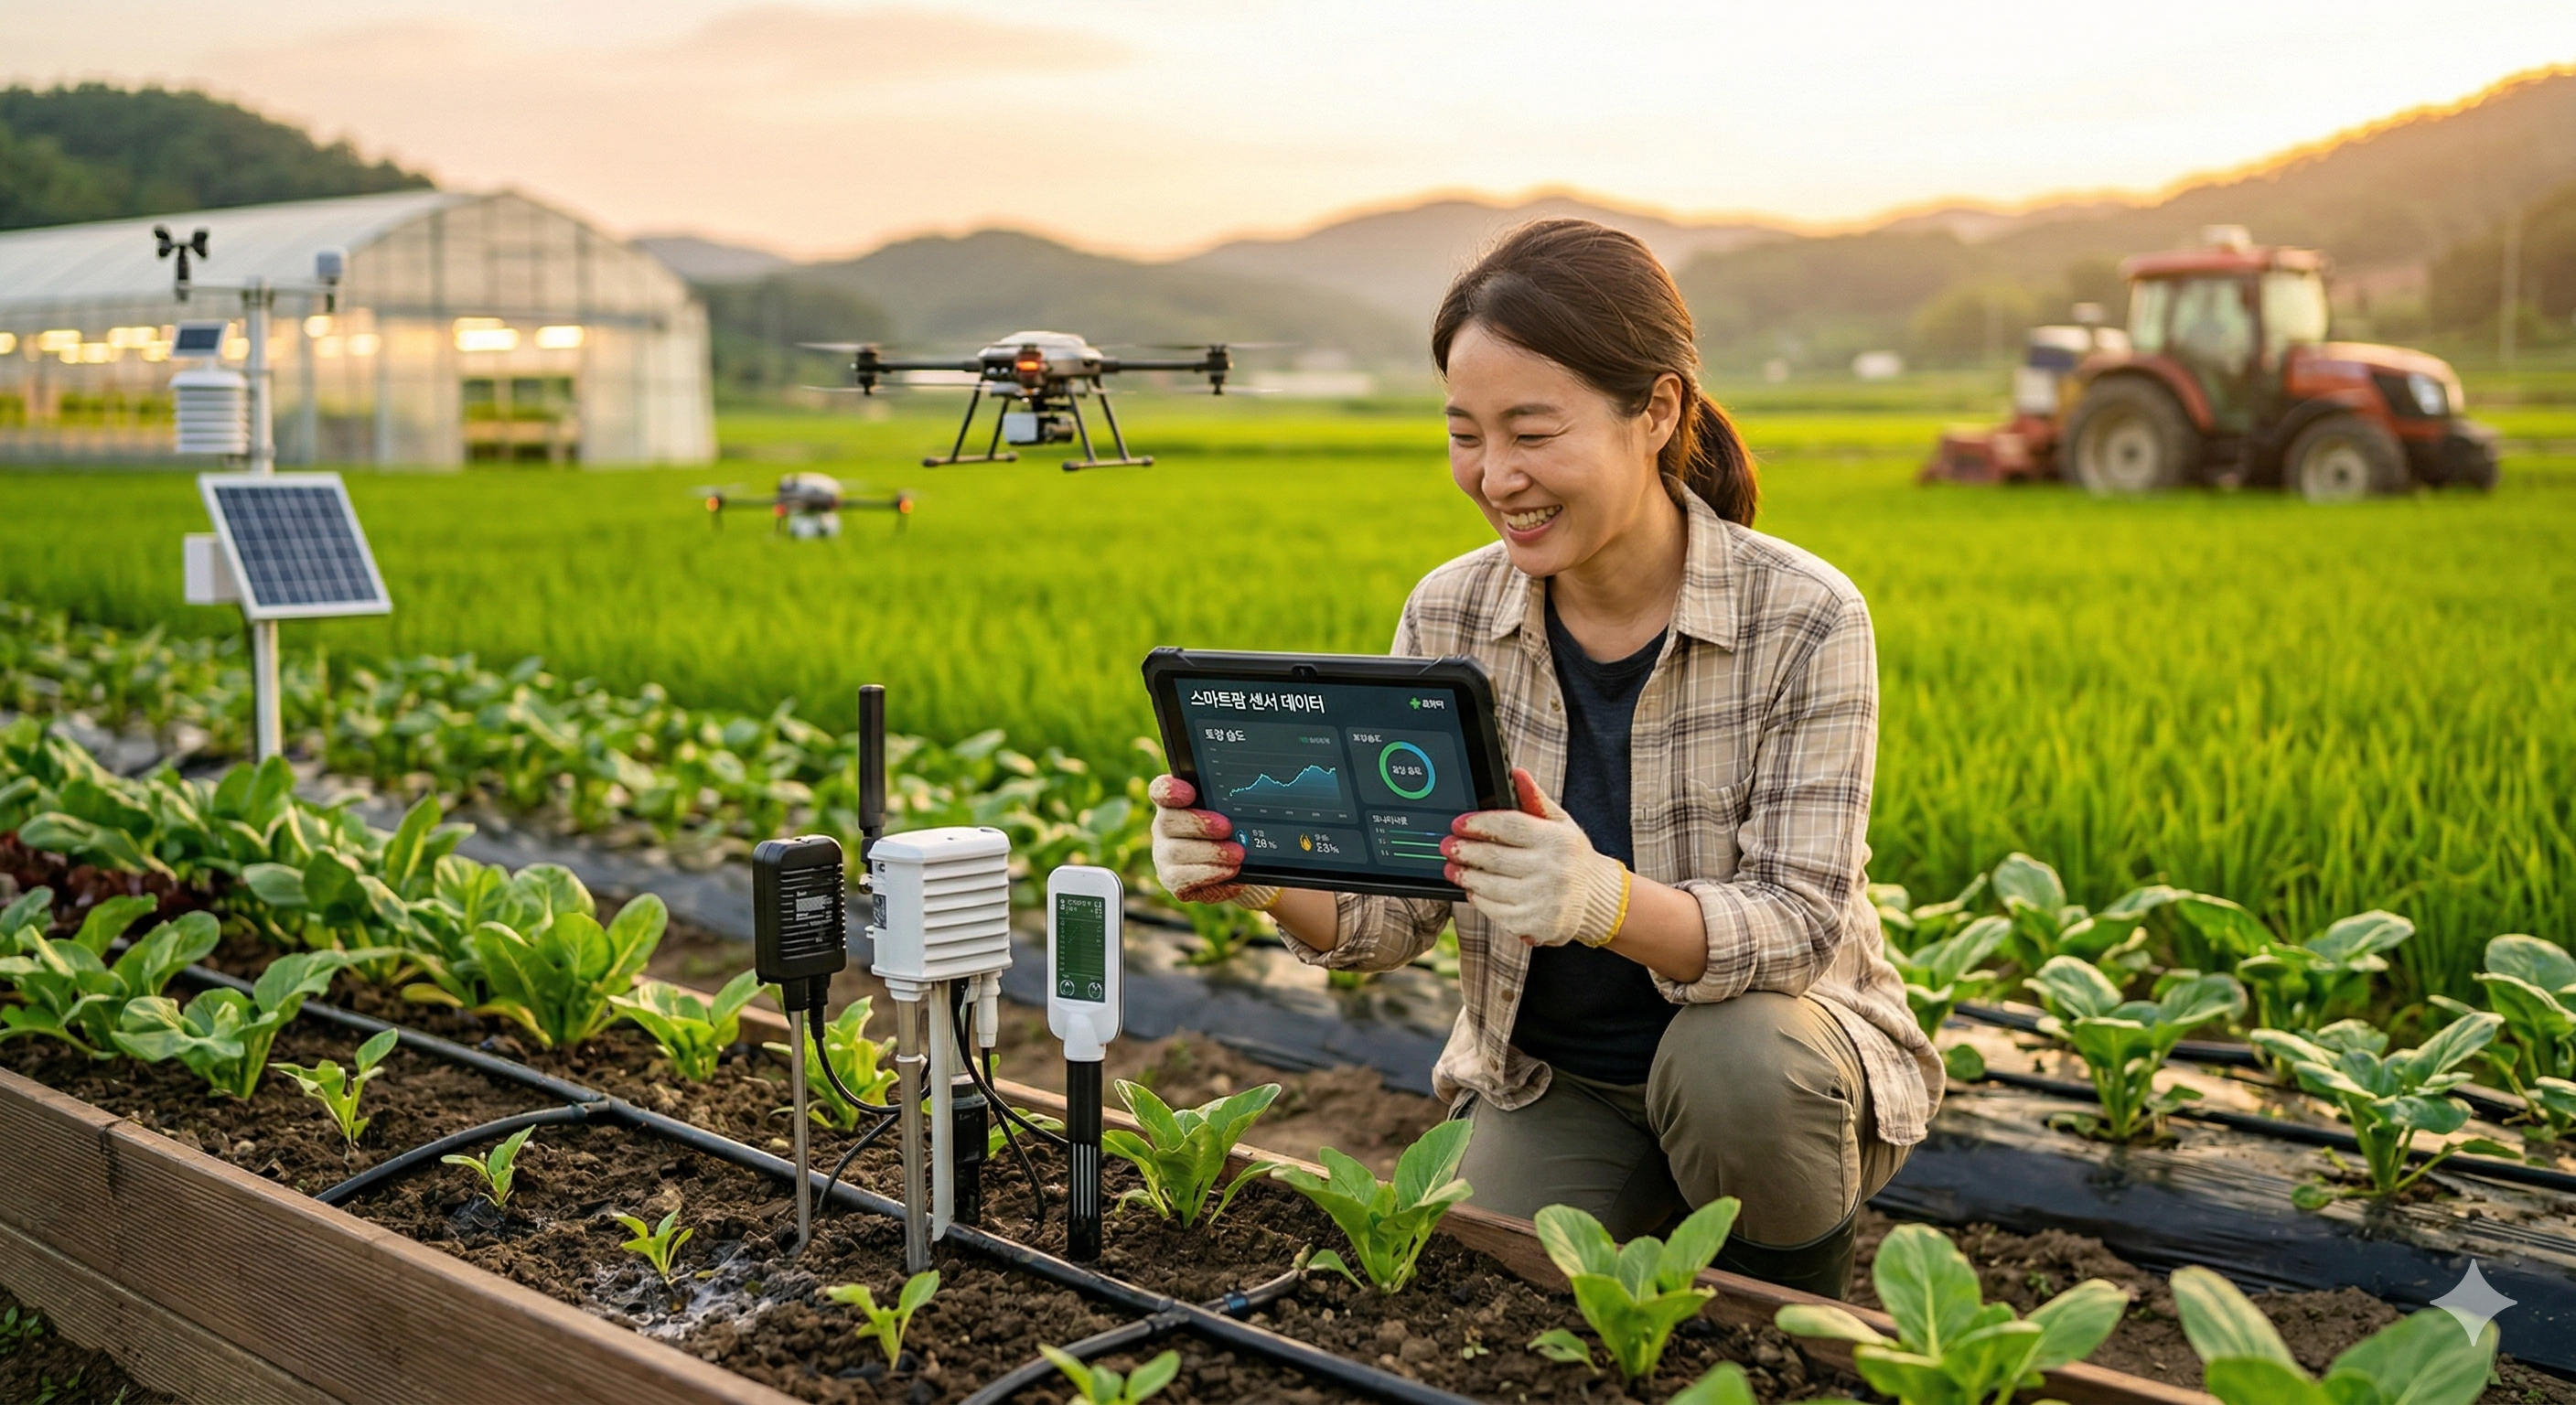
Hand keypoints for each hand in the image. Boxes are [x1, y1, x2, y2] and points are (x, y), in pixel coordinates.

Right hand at [1146, 775, 1279, 909]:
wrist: (1230, 866)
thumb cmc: (1229, 832)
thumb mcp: (1231, 814)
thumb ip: (1230, 803)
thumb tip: (1249, 795)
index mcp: (1175, 802)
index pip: (1160, 790)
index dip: (1170, 790)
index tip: (1189, 792)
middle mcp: (1164, 827)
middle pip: (1168, 820)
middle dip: (1199, 824)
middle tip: (1227, 827)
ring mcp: (1164, 855)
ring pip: (1177, 852)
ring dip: (1211, 852)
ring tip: (1238, 854)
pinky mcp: (1172, 880)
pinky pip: (1184, 878)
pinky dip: (1211, 873)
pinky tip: (1231, 870)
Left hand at [1441, 768, 1629, 947]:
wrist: (1597, 899)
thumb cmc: (1571, 856)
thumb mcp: (1561, 824)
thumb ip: (1535, 800)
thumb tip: (1517, 773)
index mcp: (1557, 840)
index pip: (1509, 826)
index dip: (1478, 824)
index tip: (1459, 824)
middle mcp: (1552, 870)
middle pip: (1494, 858)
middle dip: (1464, 850)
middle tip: (1447, 846)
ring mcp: (1543, 899)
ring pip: (1490, 886)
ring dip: (1465, 876)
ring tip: (1453, 868)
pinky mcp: (1534, 923)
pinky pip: (1496, 910)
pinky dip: (1479, 899)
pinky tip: (1473, 890)